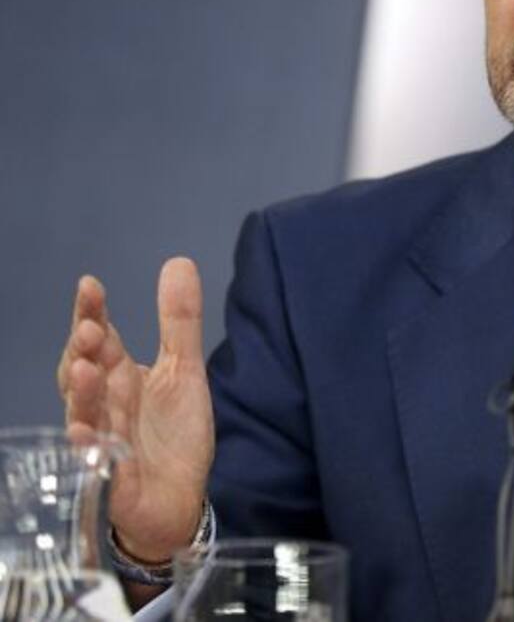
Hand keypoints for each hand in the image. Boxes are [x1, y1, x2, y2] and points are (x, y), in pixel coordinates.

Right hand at [56, 258, 214, 563]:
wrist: (178, 500)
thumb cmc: (172, 435)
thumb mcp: (184, 371)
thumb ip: (180, 321)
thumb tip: (179, 261)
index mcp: (120, 376)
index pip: (100, 339)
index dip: (92, 313)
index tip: (90, 285)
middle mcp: (104, 405)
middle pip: (82, 372)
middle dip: (82, 350)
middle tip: (91, 328)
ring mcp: (102, 440)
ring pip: (84, 414)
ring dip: (82, 393)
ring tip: (86, 368)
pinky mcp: (110, 477)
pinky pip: (95, 462)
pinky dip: (89, 448)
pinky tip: (86, 434)